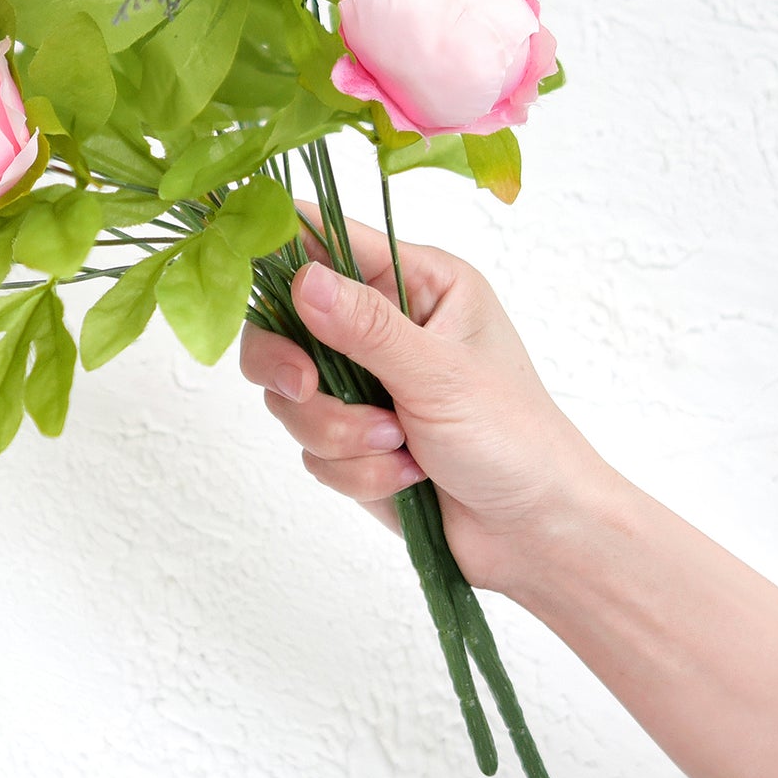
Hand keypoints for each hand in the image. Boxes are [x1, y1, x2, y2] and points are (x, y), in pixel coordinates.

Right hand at [238, 212, 613, 597]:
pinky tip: (405, 478)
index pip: (327, 238)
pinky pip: (309, 444)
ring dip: (337, 430)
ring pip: (290, 392)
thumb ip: (366, 327)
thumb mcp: (441, 374)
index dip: (277, 248)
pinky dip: (352, 468)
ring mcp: (362, 382)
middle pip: (282, 321)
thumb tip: (302, 279)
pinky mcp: (350, 437)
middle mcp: (382, 323)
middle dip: (292, 366)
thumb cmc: (516, 440)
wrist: (538, 539)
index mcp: (416, 281)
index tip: (239, 269)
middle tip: (308, 387)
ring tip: (398, 448)